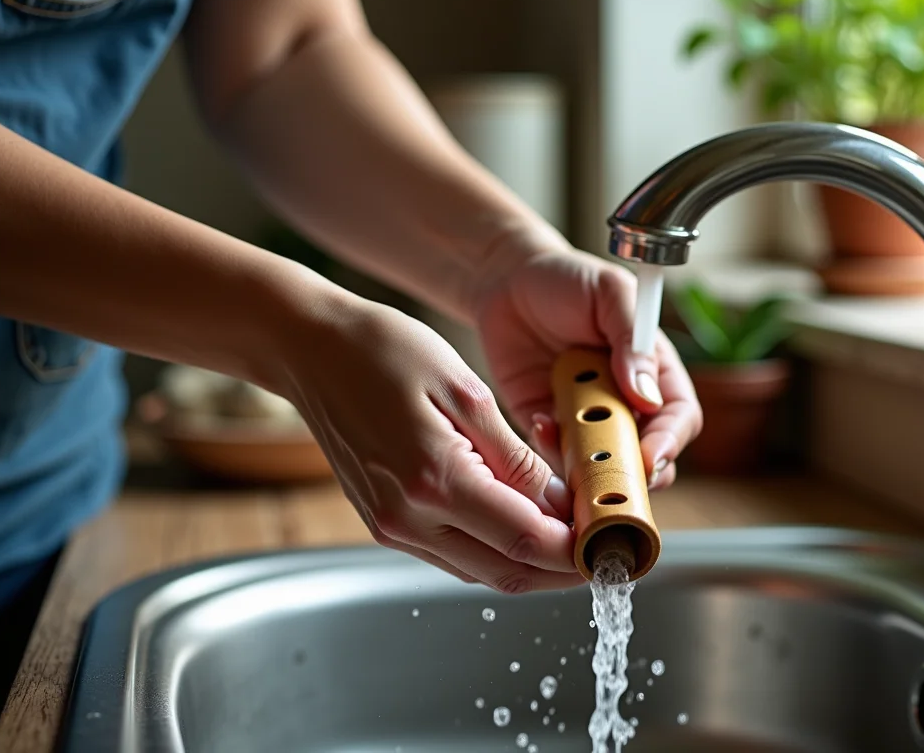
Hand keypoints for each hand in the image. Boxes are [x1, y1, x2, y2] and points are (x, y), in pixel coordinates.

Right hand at [280, 290, 582, 592]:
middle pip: (508, 572)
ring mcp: (391, 528)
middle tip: (604, 548)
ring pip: (481, 571)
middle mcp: (408, 519)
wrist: (311, 351)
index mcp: (434, 480)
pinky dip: (495, 549)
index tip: (613, 540)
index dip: (578, 551)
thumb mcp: (466, 392)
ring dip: (531, 564)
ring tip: (573, 537)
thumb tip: (562, 506)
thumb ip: (516, 458)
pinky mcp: (383, 525)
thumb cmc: (384, 351)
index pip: (527, 541)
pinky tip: (523, 524)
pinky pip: (453, 555)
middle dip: (564, 570)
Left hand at [473, 239, 702, 490]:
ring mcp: (588, 418)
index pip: (679, 416)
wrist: (507, 281)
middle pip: (648, 454)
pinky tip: (539, 424)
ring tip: (573, 450)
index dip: (671, 440)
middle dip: (636, 471)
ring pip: (603, 464)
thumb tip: (647, 395)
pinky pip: (556, 456)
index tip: (652, 454)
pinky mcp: (549, 427)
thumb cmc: (567, 279)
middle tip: (615, 475)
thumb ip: (632, 340)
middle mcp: (626, 401)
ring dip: (591, 469)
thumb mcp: (609, 294)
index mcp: (654, 370)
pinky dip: (551, 452)